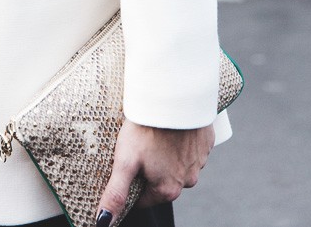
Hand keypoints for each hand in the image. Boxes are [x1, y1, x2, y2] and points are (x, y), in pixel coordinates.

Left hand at [97, 119, 213, 221]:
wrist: (174, 97)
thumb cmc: (147, 129)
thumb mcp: (125, 161)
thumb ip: (115, 193)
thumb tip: (103, 221)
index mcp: (167, 190)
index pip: (143, 198)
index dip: (132, 182)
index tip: (127, 163)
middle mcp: (188, 181)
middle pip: (161, 182)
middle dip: (150, 169)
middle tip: (139, 146)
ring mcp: (199, 162)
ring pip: (177, 165)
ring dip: (166, 155)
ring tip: (154, 135)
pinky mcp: (206, 143)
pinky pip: (191, 148)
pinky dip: (181, 142)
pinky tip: (171, 128)